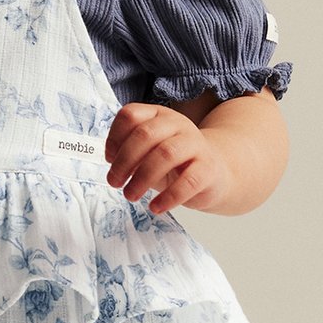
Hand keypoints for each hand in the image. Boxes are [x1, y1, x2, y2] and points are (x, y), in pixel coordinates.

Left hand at [102, 103, 230, 215]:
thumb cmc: (173, 163)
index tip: (109, 160)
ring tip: (130, 196)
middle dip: (124, 160)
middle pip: (145, 134)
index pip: (131, 115)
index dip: (114, 138)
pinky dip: (169, 197)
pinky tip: (156, 207)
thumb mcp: (148, 152)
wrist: (214, 173)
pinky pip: (188, 181)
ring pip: (166, 154)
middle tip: (114, 182)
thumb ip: (129, 152)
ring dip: (142, 178)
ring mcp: (195, 144)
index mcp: (158, 115)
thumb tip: (112, 162)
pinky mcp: (209, 168)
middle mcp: (178, 124)